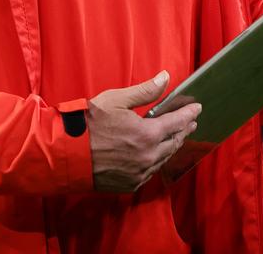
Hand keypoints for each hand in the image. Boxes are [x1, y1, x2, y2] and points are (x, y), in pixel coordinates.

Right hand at [86, 70, 200, 192]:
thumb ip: (145, 91)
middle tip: (190, 123)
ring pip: (163, 159)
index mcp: (147, 135)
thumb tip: (165, 77)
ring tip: (175, 137)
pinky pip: (150, 172)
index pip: (177, 123)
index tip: (197, 108)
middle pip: (173, 143)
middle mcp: (147, 157)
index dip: (188, 114)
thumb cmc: (88, 123)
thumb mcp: (116, 100)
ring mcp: (139, 173)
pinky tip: (155, 154)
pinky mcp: (129, 184)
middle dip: (183, 130)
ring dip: (171, 146)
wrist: (65, 153)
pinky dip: (156, 160)